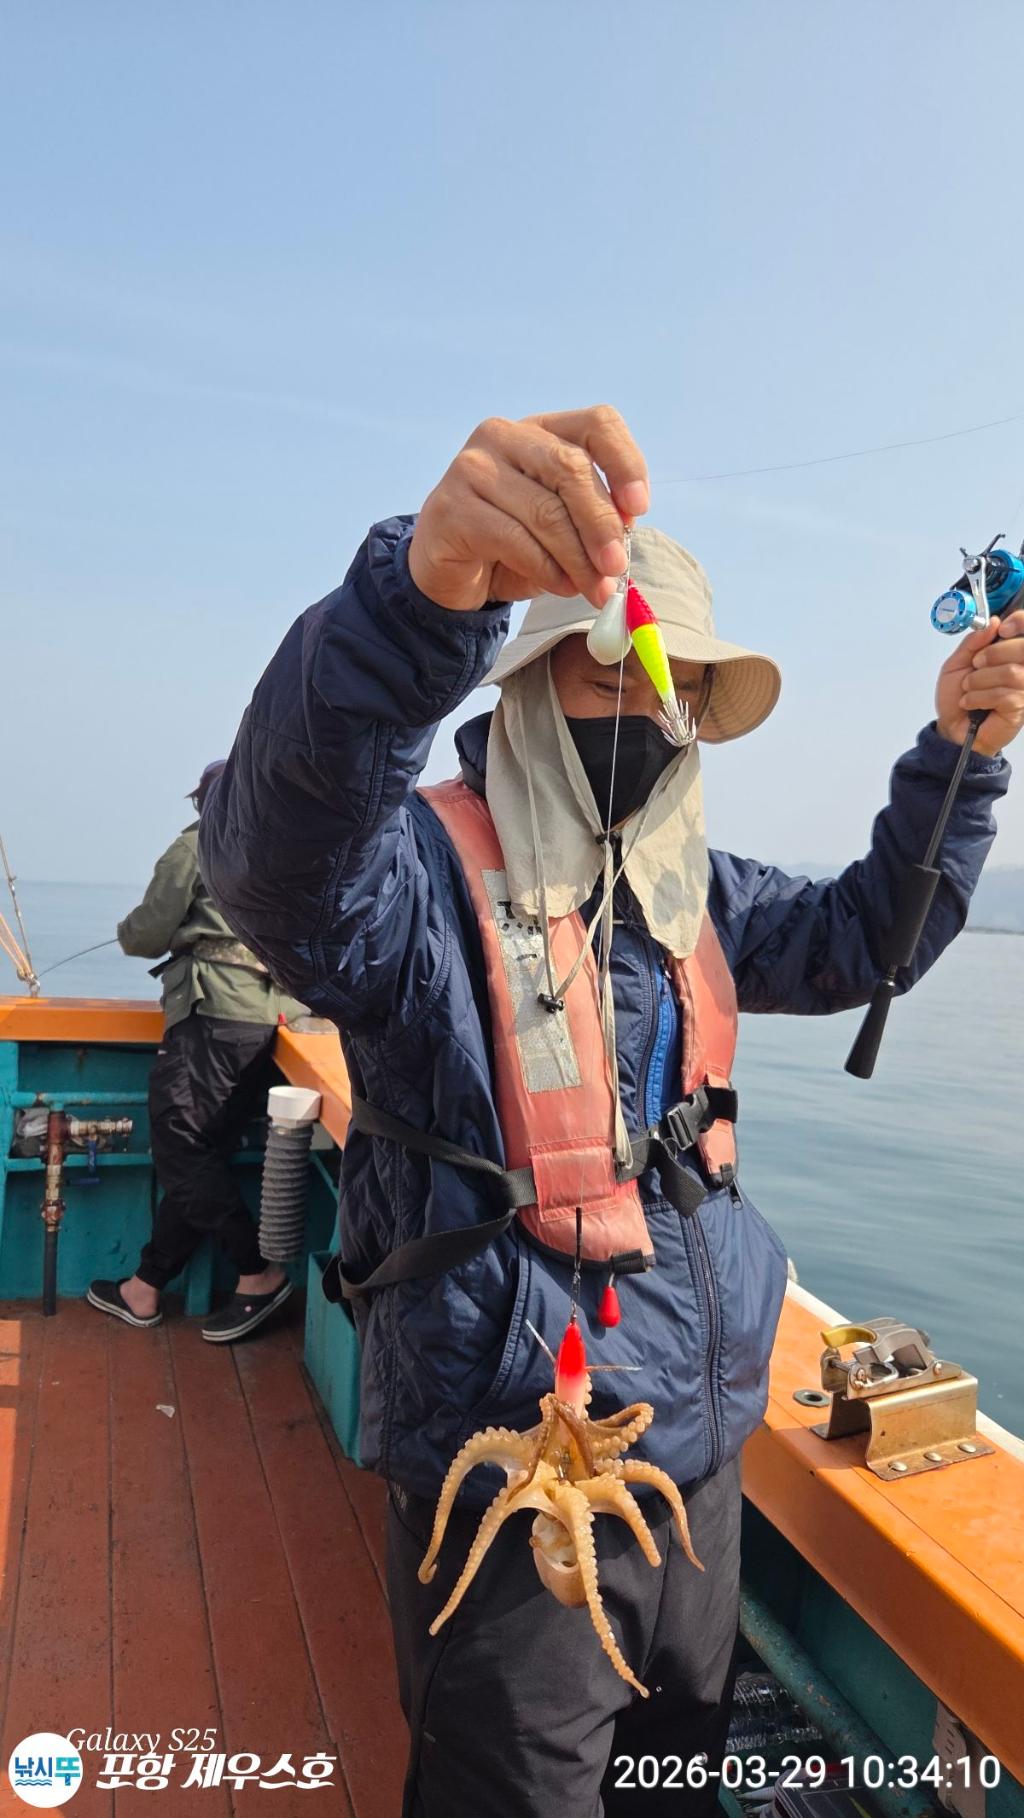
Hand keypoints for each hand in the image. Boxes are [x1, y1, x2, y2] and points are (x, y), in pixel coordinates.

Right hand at [408, 406, 649, 611]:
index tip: (639, 508)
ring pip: (544, 511)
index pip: (596, 424)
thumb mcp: (563, 523)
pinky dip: (547, 569)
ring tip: (596, 589)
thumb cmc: (514, 544)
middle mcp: (504, 436)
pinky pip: (514, 539)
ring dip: (578, 559)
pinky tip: (562, 586)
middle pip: (570, 468)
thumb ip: (593, 517)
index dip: (625, 463)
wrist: (451, 571)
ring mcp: (472, 468)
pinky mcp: (452, 508)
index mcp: (541, 429)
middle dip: (601, 523)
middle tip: (618, 566)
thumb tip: (627, 531)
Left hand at [935, 608, 1023, 755]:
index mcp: (1009, 654)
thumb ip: (973, 643)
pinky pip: (1004, 695)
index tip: (1001, 628)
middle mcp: (1021, 669)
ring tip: (968, 688)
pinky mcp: (1019, 708)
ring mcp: (1023, 689)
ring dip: (980, 680)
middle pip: (1023, 649)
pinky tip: (971, 703)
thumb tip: (992, 622)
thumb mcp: (957, 664)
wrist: (952, 728)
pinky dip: (979, 697)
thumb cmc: (957, 697)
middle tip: (975, 665)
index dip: (1020, 623)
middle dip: (993, 654)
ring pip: (1010, 673)